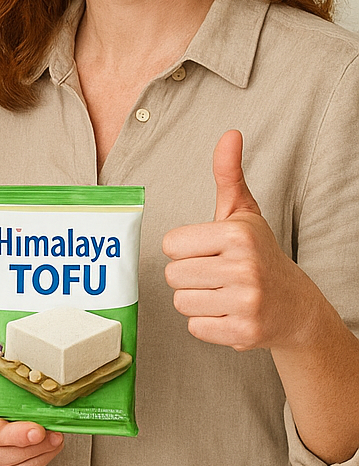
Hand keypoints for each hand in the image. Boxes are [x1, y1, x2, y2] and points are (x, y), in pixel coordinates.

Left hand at [162, 130, 321, 351]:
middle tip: (217, 274)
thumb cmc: (259, 254)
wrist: (295, 306)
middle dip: (190, 276)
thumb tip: (230, 134)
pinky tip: (229, 313)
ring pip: (181, 302)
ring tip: (223, 293)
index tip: (210, 250)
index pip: (170, 245)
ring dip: (197, 300)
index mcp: (236, 234)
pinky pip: (194, 327)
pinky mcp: (244, 332)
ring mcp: (246, 302)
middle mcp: (244, 267)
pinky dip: (207, 323)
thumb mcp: (243, 212)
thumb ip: (229, 174)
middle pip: (173, 275)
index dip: (186, 249)